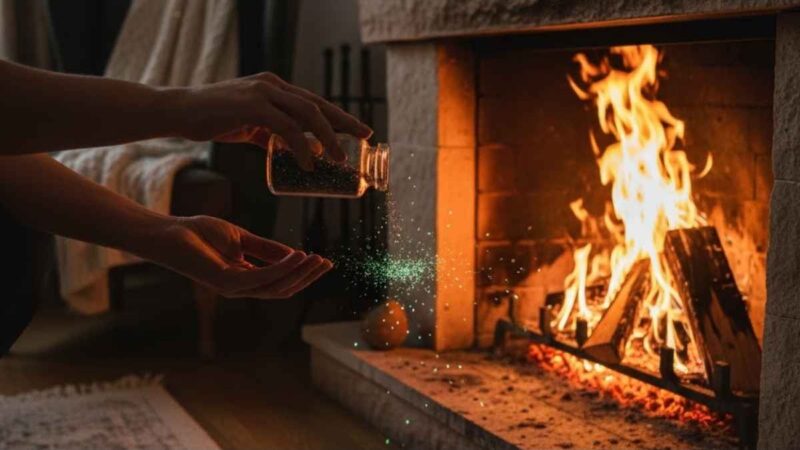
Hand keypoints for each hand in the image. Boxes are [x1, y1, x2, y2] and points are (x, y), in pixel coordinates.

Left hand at [153, 215, 332, 298]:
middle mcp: (241, 288)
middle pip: (283, 289)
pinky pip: (262, 278)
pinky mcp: (226, 282)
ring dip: (299, 274)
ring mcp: (233, 288)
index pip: (281, 282)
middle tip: (326, 263)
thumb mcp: (242, 238)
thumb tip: (294, 254)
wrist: (170, 232)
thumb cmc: (200, 233)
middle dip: (306, 277)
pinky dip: (282, 268)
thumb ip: (266, 248)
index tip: (324, 261)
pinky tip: (296, 257)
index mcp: (245, 279)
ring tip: (315, 259)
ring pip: (275, 287)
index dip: (303, 273)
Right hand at [174, 72, 372, 169]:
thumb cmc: (211, 119)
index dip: (339, 117)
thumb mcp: (247, 125)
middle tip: (366, 137)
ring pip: (307, 114)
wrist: (178, 112)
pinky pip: (285, 128)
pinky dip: (300, 146)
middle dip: (345, 122)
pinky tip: (308, 163)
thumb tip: (287, 151)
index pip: (314, 102)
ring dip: (327, 138)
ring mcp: (263, 93)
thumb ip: (267, 134)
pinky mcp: (252, 106)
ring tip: (339, 159)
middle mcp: (272, 86)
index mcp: (274, 88)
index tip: (360, 131)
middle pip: (318, 105)